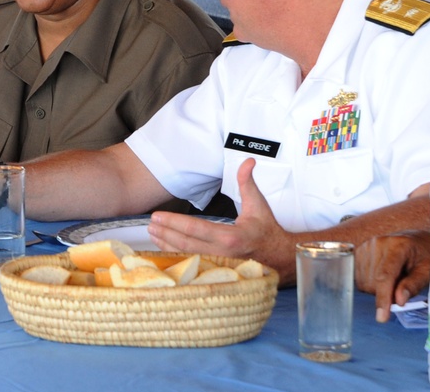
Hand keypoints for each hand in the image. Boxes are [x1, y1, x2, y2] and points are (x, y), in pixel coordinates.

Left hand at [147, 158, 294, 281]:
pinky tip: (164, 247)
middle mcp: (222, 253)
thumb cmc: (266, 232)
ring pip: (185, 255)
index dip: (175, 222)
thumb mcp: (259, 205)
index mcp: (231, 237)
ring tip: (152, 233)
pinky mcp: (214, 268)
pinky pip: (190, 261)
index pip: (197, 229)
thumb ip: (248, 183)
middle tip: (150, 223)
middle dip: (165, 232)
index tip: (159, 216)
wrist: (279, 257)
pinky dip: (174, 254)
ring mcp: (217, 263)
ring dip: (166, 244)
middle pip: (186, 243)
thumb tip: (248, 162)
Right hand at [355, 230, 429, 322]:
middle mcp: (377, 243)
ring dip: (377, 289)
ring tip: (393, 279)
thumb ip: (413, 285)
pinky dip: (369, 283)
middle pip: (373, 282)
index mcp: (398, 246)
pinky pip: (357, 277)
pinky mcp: (359, 251)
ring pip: (363, 282)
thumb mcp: (428, 271)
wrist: (416, 240)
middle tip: (401, 287)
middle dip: (386, 293)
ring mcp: (366, 246)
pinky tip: (381, 277)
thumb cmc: (425, 256)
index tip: (382, 317)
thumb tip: (399, 301)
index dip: (382, 298)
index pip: (385, 276)